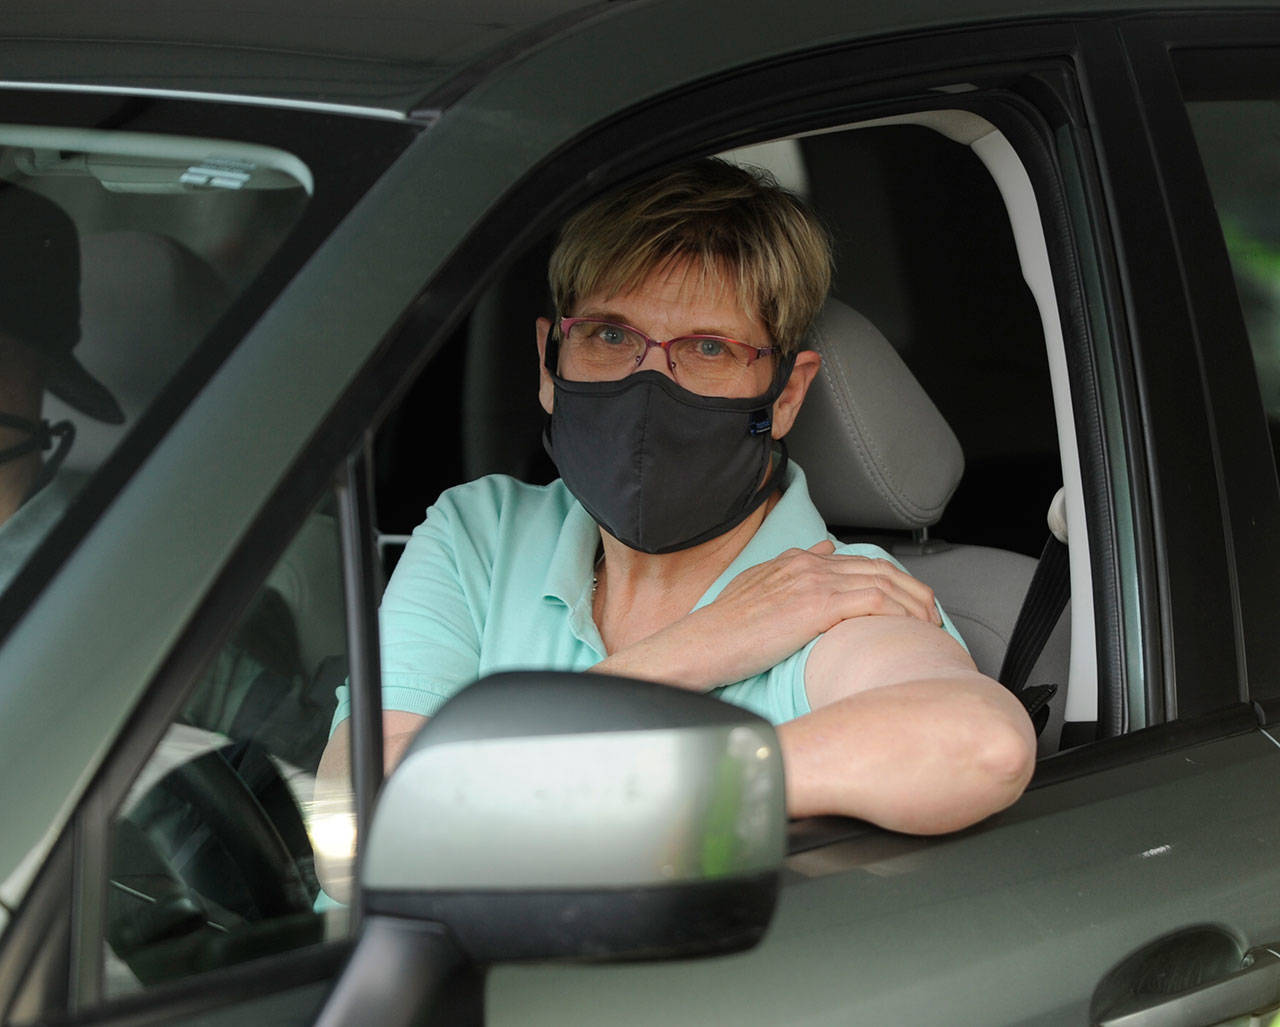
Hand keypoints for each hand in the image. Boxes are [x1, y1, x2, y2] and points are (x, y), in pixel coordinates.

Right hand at [695, 539, 939, 680]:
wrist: (703, 642)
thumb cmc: (724, 628)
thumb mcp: (757, 588)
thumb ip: (790, 568)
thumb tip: (825, 549)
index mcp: (797, 561)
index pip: (860, 561)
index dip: (892, 580)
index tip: (909, 602)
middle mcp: (809, 564)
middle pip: (880, 568)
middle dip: (914, 591)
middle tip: (932, 615)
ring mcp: (813, 581)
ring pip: (884, 582)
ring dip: (914, 604)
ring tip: (931, 626)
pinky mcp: (816, 605)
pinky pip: (874, 601)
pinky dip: (900, 612)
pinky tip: (912, 629)